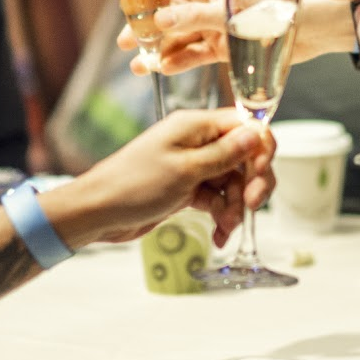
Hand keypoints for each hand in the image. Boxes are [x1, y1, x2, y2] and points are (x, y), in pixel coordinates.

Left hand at [44, 108, 274, 245]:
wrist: (98, 212)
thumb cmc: (133, 185)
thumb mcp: (185, 170)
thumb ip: (224, 154)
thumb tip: (257, 132)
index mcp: (196, 126)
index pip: (245, 125)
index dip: (260, 149)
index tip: (259, 175)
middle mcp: (197, 142)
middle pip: (244, 156)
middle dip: (252, 183)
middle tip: (250, 206)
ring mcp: (193, 166)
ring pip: (233, 182)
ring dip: (236, 206)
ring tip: (226, 228)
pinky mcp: (187, 188)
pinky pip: (217, 198)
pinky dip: (222, 215)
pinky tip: (220, 234)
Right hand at [114, 0, 354, 74]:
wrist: (319, 27)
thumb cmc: (284, 3)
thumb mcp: (236, 9)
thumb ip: (197, 16)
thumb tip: (159, 19)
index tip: (126, 9)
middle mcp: (214, 0)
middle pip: (172, 12)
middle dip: (148, 28)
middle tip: (125, 43)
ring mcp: (221, 24)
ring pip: (183, 36)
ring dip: (161, 49)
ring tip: (138, 66)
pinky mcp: (230, 45)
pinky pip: (200, 52)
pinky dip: (183, 60)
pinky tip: (163, 69)